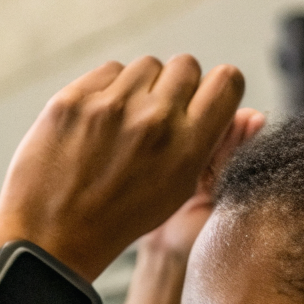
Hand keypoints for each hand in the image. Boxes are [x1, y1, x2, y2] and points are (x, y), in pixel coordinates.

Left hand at [0, 55, 245, 279]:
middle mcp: (154, 120)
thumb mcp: (178, 193)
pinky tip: (97, 124)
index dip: (217, 90)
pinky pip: (109, 71)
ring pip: (146, 65)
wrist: (50, 238)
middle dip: (176, 88)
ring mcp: (111, 106)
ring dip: (140, 88)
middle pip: (186, 66)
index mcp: (188, 148)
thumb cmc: (118, 218)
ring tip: (123, 126)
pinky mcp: (74, 98)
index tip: (202, 103)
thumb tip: (253, 116)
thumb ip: (217, 151)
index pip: (226, 81)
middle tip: (156, 121)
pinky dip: (107, 91)